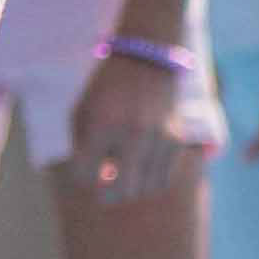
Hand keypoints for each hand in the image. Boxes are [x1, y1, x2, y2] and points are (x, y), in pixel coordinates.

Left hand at [60, 43, 216, 202]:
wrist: (147, 62)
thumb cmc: (106, 92)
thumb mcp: (82, 113)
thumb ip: (82, 149)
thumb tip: (98, 185)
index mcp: (101, 124)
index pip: (86, 174)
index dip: (81, 178)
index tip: (84, 170)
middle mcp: (132, 132)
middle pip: (121, 190)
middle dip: (107, 196)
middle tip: (103, 192)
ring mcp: (159, 137)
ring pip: (145, 189)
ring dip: (131, 189)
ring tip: (123, 177)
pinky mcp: (177, 140)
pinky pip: (164, 179)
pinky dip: (151, 182)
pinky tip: (141, 171)